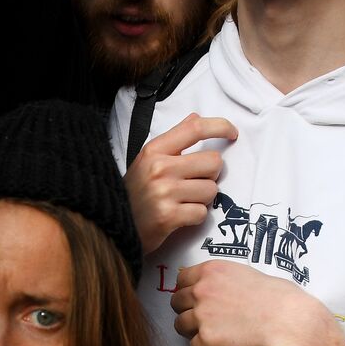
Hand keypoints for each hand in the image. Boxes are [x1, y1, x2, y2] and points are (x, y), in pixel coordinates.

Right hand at [125, 113, 236, 253]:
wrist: (112, 226)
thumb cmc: (133, 194)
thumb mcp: (146, 161)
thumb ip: (173, 140)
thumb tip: (196, 118)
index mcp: (154, 150)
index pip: (195, 128)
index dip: (220, 127)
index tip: (232, 133)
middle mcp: (159, 168)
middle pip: (213, 161)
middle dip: (210, 175)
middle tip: (194, 183)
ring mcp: (164, 192)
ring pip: (211, 190)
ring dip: (202, 199)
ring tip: (183, 202)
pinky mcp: (168, 217)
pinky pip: (202, 213)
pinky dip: (195, 217)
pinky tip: (179, 217)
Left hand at [170, 260, 344, 345]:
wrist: (287, 320)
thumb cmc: (278, 298)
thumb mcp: (247, 274)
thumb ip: (224, 280)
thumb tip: (218, 290)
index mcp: (212, 270)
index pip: (182, 278)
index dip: (186, 290)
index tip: (193, 299)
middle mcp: (202, 290)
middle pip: (176, 302)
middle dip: (186, 312)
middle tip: (202, 320)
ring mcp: (202, 314)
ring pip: (179, 325)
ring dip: (192, 332)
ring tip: (209, 336)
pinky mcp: (206, 338)